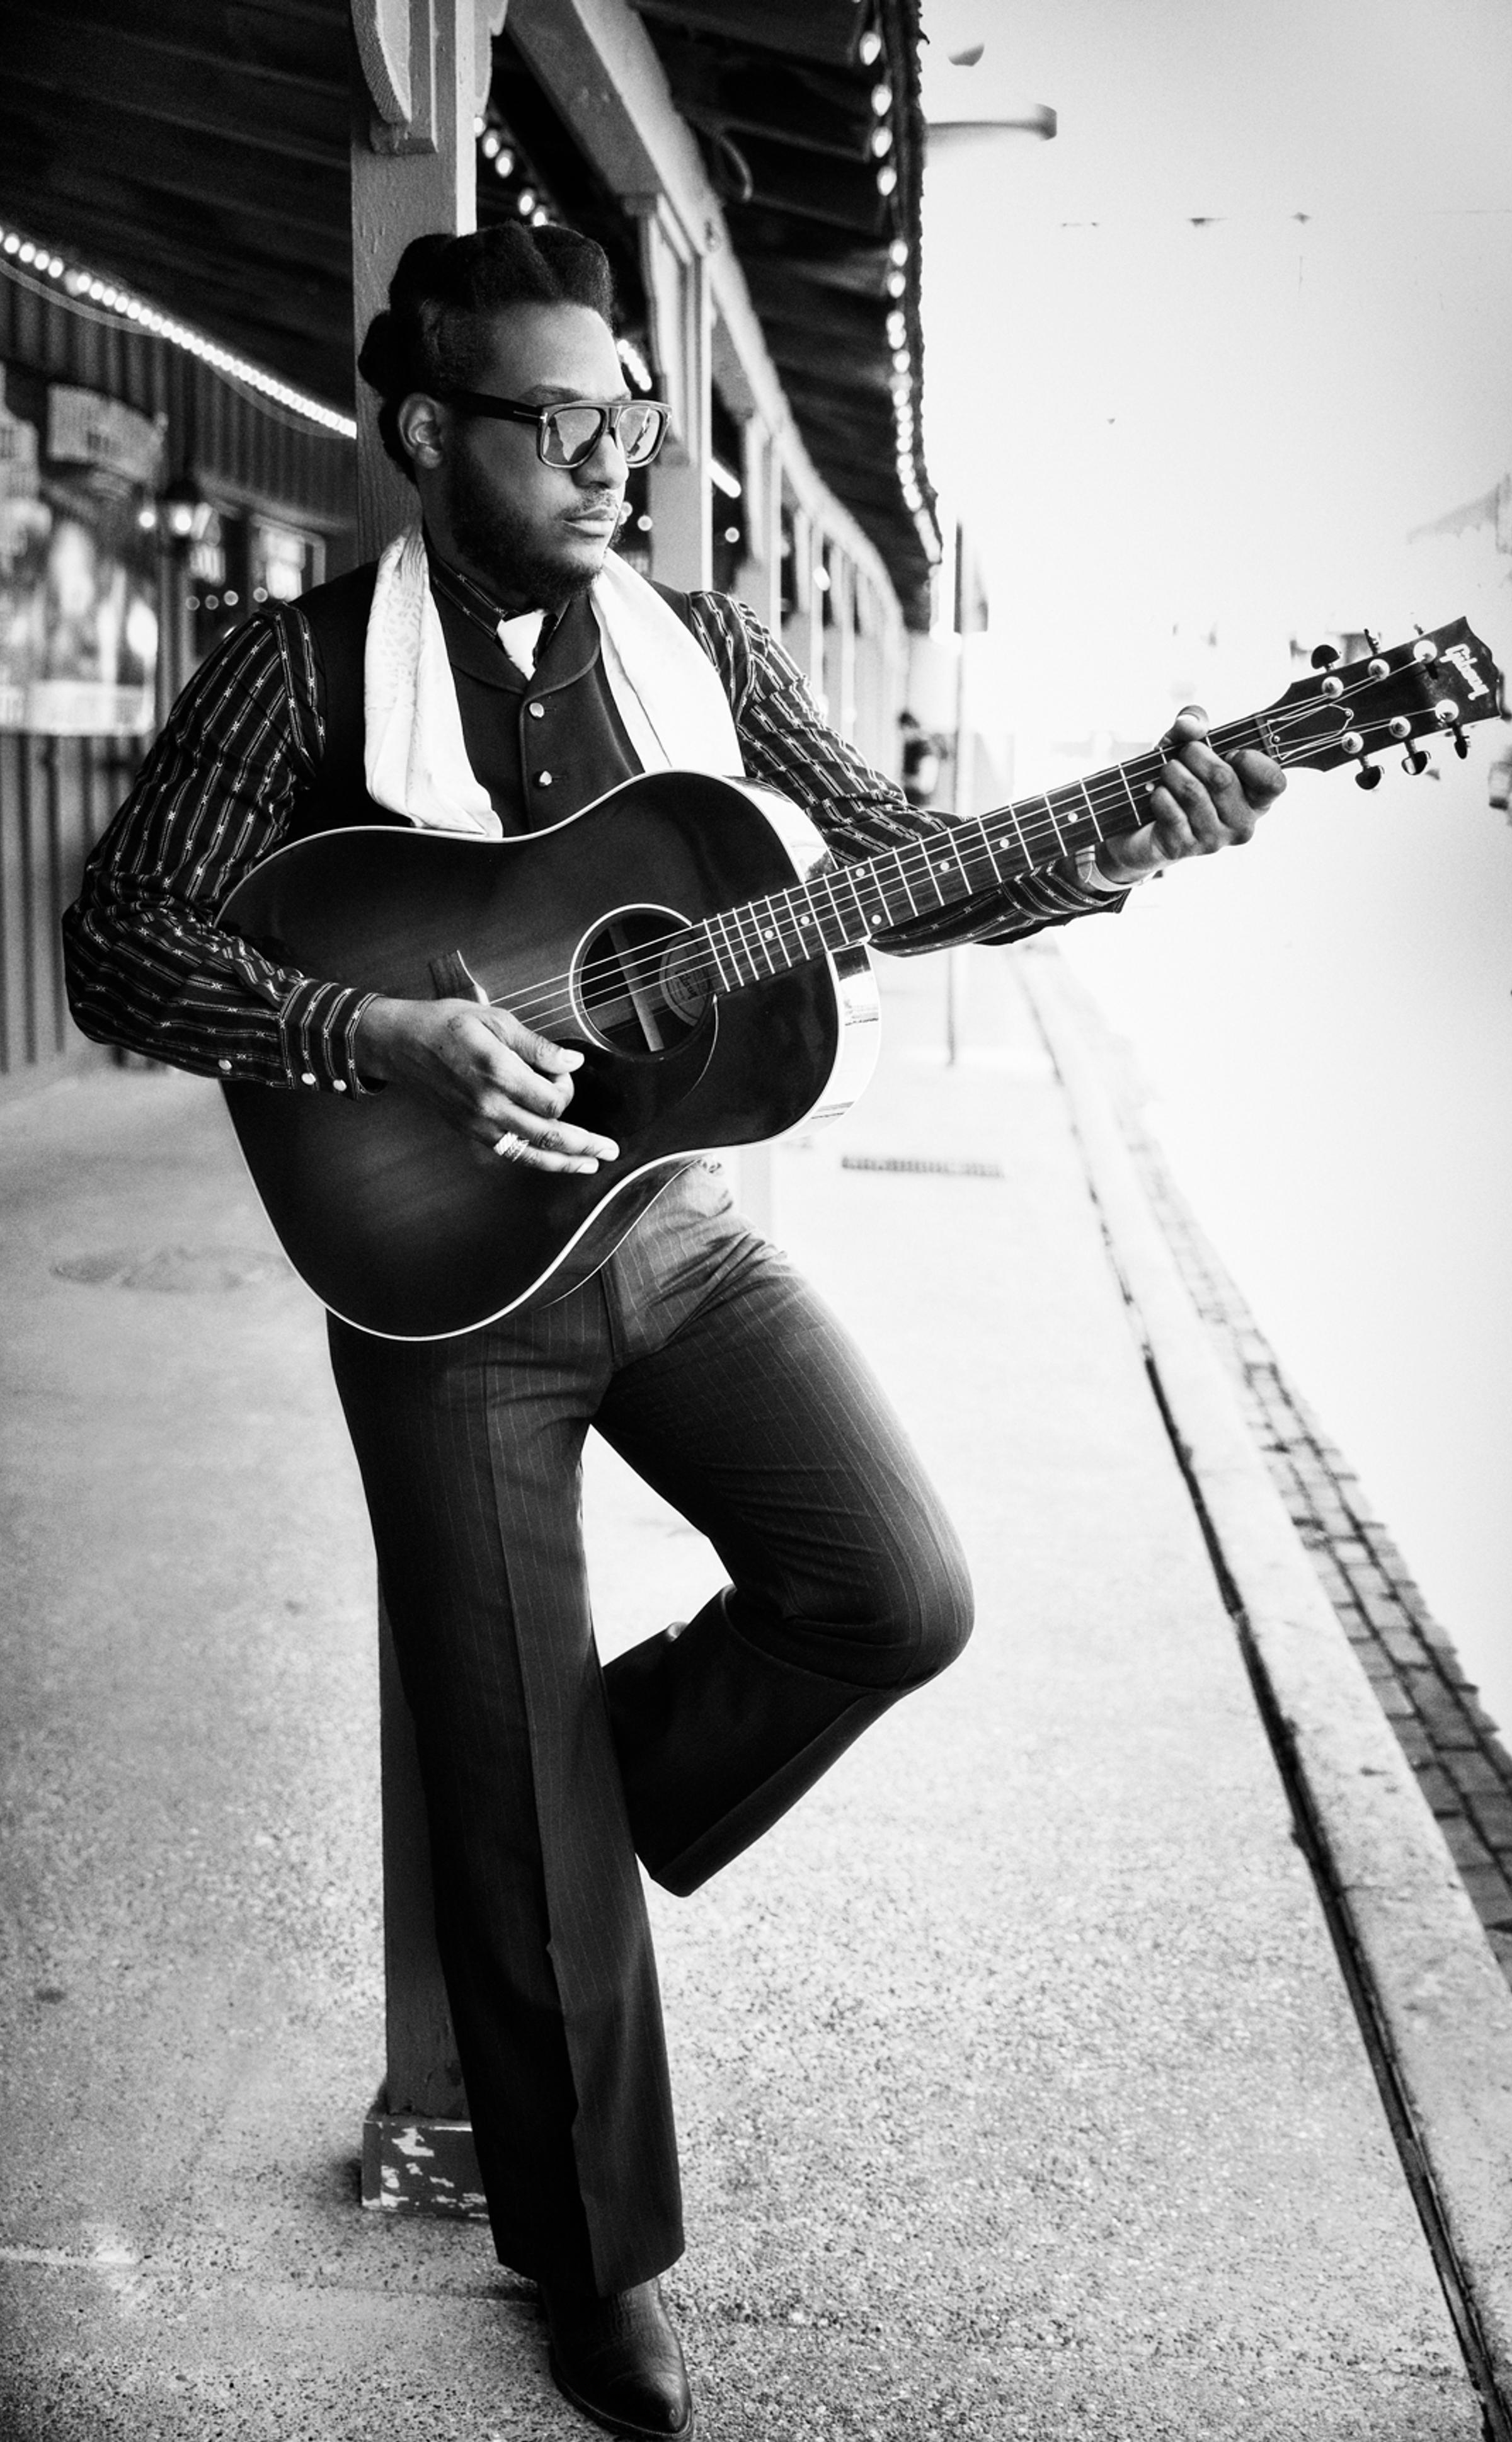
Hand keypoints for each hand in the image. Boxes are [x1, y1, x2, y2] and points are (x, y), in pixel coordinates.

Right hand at [355, 996, 618, 1172]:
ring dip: (566, 1162)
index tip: (563, 1073)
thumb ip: (536, 1046)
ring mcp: (479, 1124)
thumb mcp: (495, 1020)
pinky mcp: (471, 1131)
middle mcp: (490, 1106)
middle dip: (585, 1143)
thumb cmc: (447, 1024)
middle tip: (611, 1149)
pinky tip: (556, 1162)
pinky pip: (510, 1153)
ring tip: (592, 1163)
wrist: (400, 1045)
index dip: (568, 1090)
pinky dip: (536, 1160)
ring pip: (532, 1154)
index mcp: (498, 1073)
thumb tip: (572, 1064)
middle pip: (549, 1135)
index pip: (553, 1100)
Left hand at [1094, 706, 1284, 885]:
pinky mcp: (1184, 849)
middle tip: (1183, 755)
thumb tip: (1190, 725)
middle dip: (1194, 754)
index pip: (1274, 782)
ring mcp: (1214, 841)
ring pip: (1192, 792)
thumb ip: (1194, 723)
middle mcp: (1242, 824)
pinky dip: (1158, 794)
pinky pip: (1170, 809)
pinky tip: (1159, 795)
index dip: (1249, 760)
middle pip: (1223, 778)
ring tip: (1168, 772)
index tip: (1230, 753)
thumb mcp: (1186, 743)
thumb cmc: (1179, 779)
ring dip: (1172, 772)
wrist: (1144, 826)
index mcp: (1257, 799)